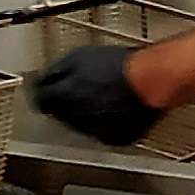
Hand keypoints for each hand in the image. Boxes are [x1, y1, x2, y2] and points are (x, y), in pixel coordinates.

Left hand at [34, 45, 165, 147]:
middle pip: (59, 113)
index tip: (43, 86)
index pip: (40, 99)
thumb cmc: (123, 66)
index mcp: (64, 96)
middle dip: (62, 102)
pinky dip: (102, 121)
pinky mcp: (117, 138)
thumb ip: (58, 69)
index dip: (41, 91)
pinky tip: (112, 107)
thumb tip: (46, 77)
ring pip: (79, 124)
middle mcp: (76, 117)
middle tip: (72, 89)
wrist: (154, 81)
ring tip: (98, 95)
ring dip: (82, 112)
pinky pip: (102, 131)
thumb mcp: (81, 56)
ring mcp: (96, 130)